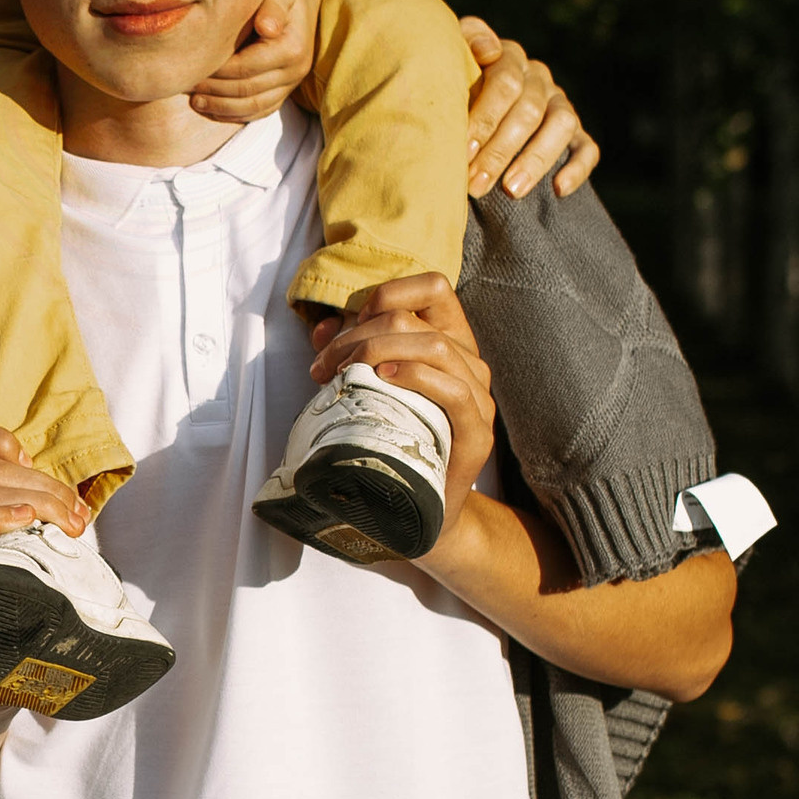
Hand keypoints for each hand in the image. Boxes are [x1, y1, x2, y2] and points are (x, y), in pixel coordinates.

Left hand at [188, 0, 324, 127]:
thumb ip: (272, 6)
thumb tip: (267, 27)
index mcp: (292, 48)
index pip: (247, 67)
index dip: (217, 71)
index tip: (192, 67)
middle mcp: (296, 70)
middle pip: (248, 90)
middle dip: (214, 91)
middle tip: (185, 86)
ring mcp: (291, 85)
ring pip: (253, 107)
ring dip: (221, 107)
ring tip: (194, 101)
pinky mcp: (283, 92)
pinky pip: (258, 111)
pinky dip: (233, 114)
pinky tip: (210, 108)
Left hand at [308, 272, 499, 552]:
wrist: (420, 511)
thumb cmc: (392, 443)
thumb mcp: (368, 388)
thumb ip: (350, 353)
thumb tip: (322, 326)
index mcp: (450, 342)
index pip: (432, 287)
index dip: (385, 294)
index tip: (343, 328)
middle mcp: (470, 363)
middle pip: (415, 318)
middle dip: (356, 334)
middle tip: (321, 366)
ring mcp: (478, 397)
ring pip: (434, 346)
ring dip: (374, 352)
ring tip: (339, 375)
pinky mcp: (476, 433)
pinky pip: (452, 389)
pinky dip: (414, 375)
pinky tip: (381, 380)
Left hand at [457, 18, 599, 200]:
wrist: (468, 102)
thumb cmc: (450, 87)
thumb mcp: (448, 61)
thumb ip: (464, 44)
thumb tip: (489, 51)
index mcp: (508, 58)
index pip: (505, 82)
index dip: (485, 117)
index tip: (463, 150)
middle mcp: (537, 77)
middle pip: (529, 110)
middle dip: (500, 151)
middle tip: (476, 183)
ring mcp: (559, 103)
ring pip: (561, 125)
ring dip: (536, 160)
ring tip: (511, 190)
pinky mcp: (575, 132)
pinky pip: (586, 147)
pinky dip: (577, 167)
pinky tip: (559, 189)